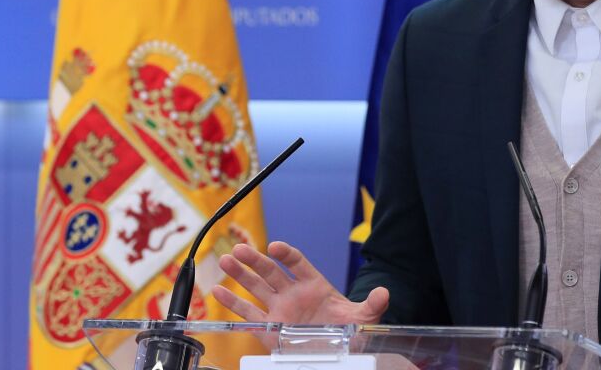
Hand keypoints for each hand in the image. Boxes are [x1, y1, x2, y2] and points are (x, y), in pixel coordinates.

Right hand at [212, 241, 390, 324]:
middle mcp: (293, 293)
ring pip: (255, 287)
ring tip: (224, 260)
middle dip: (254, 260)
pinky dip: (232, 303)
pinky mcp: (268, 328)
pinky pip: (247, 313)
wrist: (336, 353)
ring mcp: (279, 309)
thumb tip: (384, 293)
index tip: (275, 247)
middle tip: (238, 248)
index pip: (297, 263)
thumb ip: (372, 305)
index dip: (286, 254)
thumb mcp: (362, 319)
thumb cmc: (348, 333)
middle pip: (270, 271)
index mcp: (313, 285)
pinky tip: (217, 291)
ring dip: (239, 274)